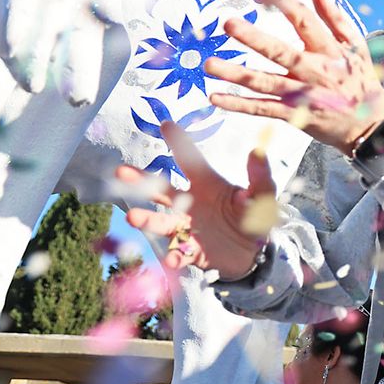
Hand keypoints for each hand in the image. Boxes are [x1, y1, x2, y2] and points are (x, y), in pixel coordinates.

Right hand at [119, 122, 278, 281]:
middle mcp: (190, 203)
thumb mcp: (263, 196)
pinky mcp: (191, 251)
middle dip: (141, 181)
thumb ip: (260, 177)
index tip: (166, 124)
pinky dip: (174, 256)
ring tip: (132, 217)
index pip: (190, 160)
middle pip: (162, 189)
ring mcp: (187, 227)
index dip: (179, 142)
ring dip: (147, 219)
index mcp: (207, 184)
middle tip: (120, 172)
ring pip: (163, 221)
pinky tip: (171, 258)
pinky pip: (179, 253)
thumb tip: (257, 152)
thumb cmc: (255, 216)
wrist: (254, 253)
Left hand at [205, 0, 383, 155]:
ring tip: (209, 63)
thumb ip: (335, 17)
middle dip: (254, 38)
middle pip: (280, 53)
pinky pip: (262, 110)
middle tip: (229, 23)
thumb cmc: (360, 80)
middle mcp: (314, 72)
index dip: (287, 3)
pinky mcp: (293, 116)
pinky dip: (238, 105)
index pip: (306, 23)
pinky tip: (215, 97)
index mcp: (329, 51)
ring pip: (265, 83)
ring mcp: (301, 95)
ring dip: (236, 74)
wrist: (369, 125)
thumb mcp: (356, 46)